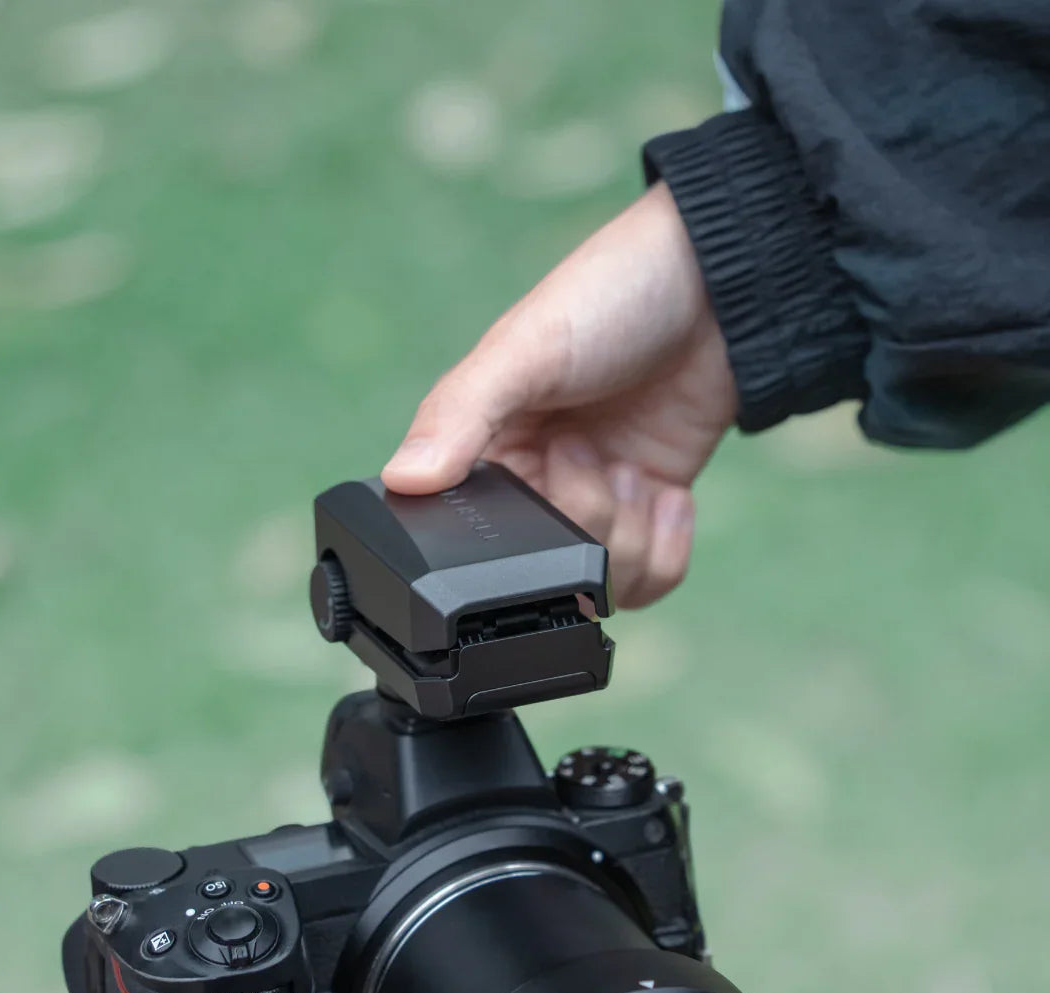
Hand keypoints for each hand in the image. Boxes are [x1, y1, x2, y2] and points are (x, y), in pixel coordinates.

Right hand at [382, 182, 736, 607]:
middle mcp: (538, 480)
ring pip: (604, 580)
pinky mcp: (651, 505)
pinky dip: (667, 547)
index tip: (551, 466)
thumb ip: (458, 415)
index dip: (518, 529)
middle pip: (548, 568)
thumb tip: (402, 480)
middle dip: (585, 520)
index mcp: (486, 448)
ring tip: (632, 466)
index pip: (478, 537)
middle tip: (596, 452)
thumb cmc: (610, 296)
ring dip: (628, 531)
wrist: (718, 284)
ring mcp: (598, 497)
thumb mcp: (524, 350)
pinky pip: (653, 575)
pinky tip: (668, 493)